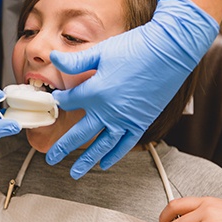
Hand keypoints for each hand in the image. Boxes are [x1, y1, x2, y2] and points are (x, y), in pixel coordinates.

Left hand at [46, 0, 218, 178]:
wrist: (170, 50)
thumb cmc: (135, 47)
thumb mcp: (101, 52)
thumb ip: (75, 61)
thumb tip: (53, 58)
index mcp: (95, 92)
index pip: (69, 102)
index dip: (60, 101)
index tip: (55, 101)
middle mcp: (108, 111)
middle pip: (79, 134)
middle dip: (62, 147)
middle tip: (51, 159)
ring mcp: (126, 119)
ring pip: (101, 146)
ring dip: (86, 160)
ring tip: (74, 173)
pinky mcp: (142, 122)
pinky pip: (125, 144)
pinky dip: (114, 155)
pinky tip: (104, 164)